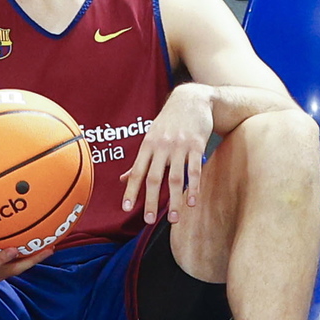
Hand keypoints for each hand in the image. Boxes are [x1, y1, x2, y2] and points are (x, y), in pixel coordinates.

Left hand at [121, 83, 214, 223]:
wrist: (191, 99)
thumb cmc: (169, 121)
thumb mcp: (151, 136)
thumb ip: (139, 160)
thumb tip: (122, 179)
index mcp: (148, 145)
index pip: (137, 172)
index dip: (130, 190)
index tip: (127, 208)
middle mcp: (161, 146)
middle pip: (155, 178)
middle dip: (151, 201)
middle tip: (149, 220)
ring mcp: (179, 146)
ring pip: (176, 178)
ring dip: (175, 200)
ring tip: (174, 219)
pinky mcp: (196, 145)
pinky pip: (194, 170)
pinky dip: (193, 187)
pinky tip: (191, 202)